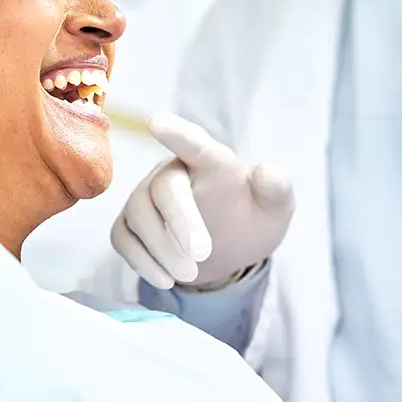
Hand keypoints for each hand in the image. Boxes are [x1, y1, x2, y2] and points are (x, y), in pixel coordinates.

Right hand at [111, 114, 292, 289]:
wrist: (229, 248)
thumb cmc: (251, 217)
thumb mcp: (275, 207)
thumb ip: (277, 190)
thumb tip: (269, 173)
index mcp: (212, 161)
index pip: (194, 143)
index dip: (176, 134)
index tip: (156, 122)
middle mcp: (173, 172)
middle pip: (165, 188)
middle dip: (181, 221)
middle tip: (202, 254)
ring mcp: (146, 196)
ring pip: (139, 213)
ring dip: (162, 248)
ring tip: (189, 274)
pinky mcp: (130, 224)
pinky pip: (123, 238)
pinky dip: (141, 261)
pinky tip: (165, 278)